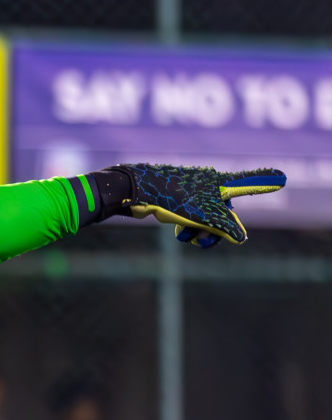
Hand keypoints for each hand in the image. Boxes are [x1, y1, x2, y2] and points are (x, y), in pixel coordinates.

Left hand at [106, 164, 285, 246]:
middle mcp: (208, 183)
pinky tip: (174, 229)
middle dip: (216, 230)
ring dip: (198, 231)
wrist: (137, 192)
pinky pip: (189, 217)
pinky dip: (185, 226)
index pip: (248, 183)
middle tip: (203, 241)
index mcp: (220, 182)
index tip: (281, 178)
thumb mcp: (205, 218)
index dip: (264, 182)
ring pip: (205, 218)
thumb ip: (227, 228)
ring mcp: (192, 190)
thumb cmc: (174, 199)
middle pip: (224, 211)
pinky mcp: (176, 197)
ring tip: (184, 234)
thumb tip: (242, 238)